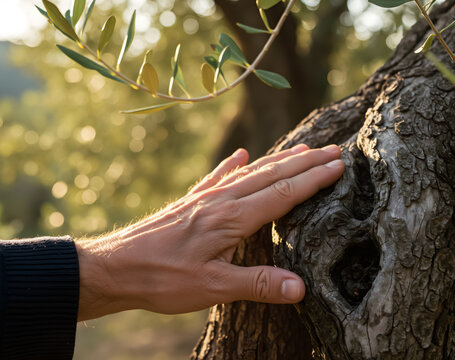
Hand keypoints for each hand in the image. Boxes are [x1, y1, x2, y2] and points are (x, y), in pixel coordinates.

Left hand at [75, 144, 343, 320]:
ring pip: (249, 172)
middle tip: (334, 150)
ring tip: (302, 149)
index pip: (283, 193)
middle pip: (271, 174)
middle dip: (305, 162)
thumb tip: (301, 288)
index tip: (340, 165)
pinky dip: (233, 165)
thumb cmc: (161, 278)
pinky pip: (218, 177)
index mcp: (231, 218)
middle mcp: (220, 201)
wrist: (114, 267)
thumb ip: (258, 284)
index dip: (313, 179)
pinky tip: (240, 155)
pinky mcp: (189, 203)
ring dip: (279, 160)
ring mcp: (204, 199)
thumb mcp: (212, 289)